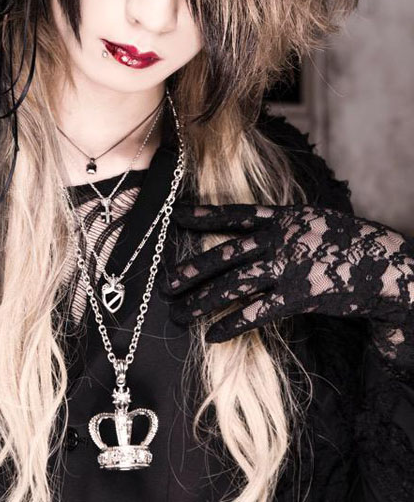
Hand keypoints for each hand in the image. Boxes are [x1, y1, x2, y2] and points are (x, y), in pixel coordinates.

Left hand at [162, 201, 413, 359]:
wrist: (387, 264)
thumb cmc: (350, 242)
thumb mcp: (314, 220)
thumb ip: (283, 226)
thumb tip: (255, 233)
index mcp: (282, 217)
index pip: (234, 215)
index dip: (203, 216)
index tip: (176, 216)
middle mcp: (279, 239)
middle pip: (223, 254)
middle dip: (191, 270)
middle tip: (164, 284)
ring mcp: (287, 267)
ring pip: (232, 284)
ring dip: (201, 301)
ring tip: (177, 314)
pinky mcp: (298, 296)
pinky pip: (256, 312)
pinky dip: (231, 323)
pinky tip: (212, 335)